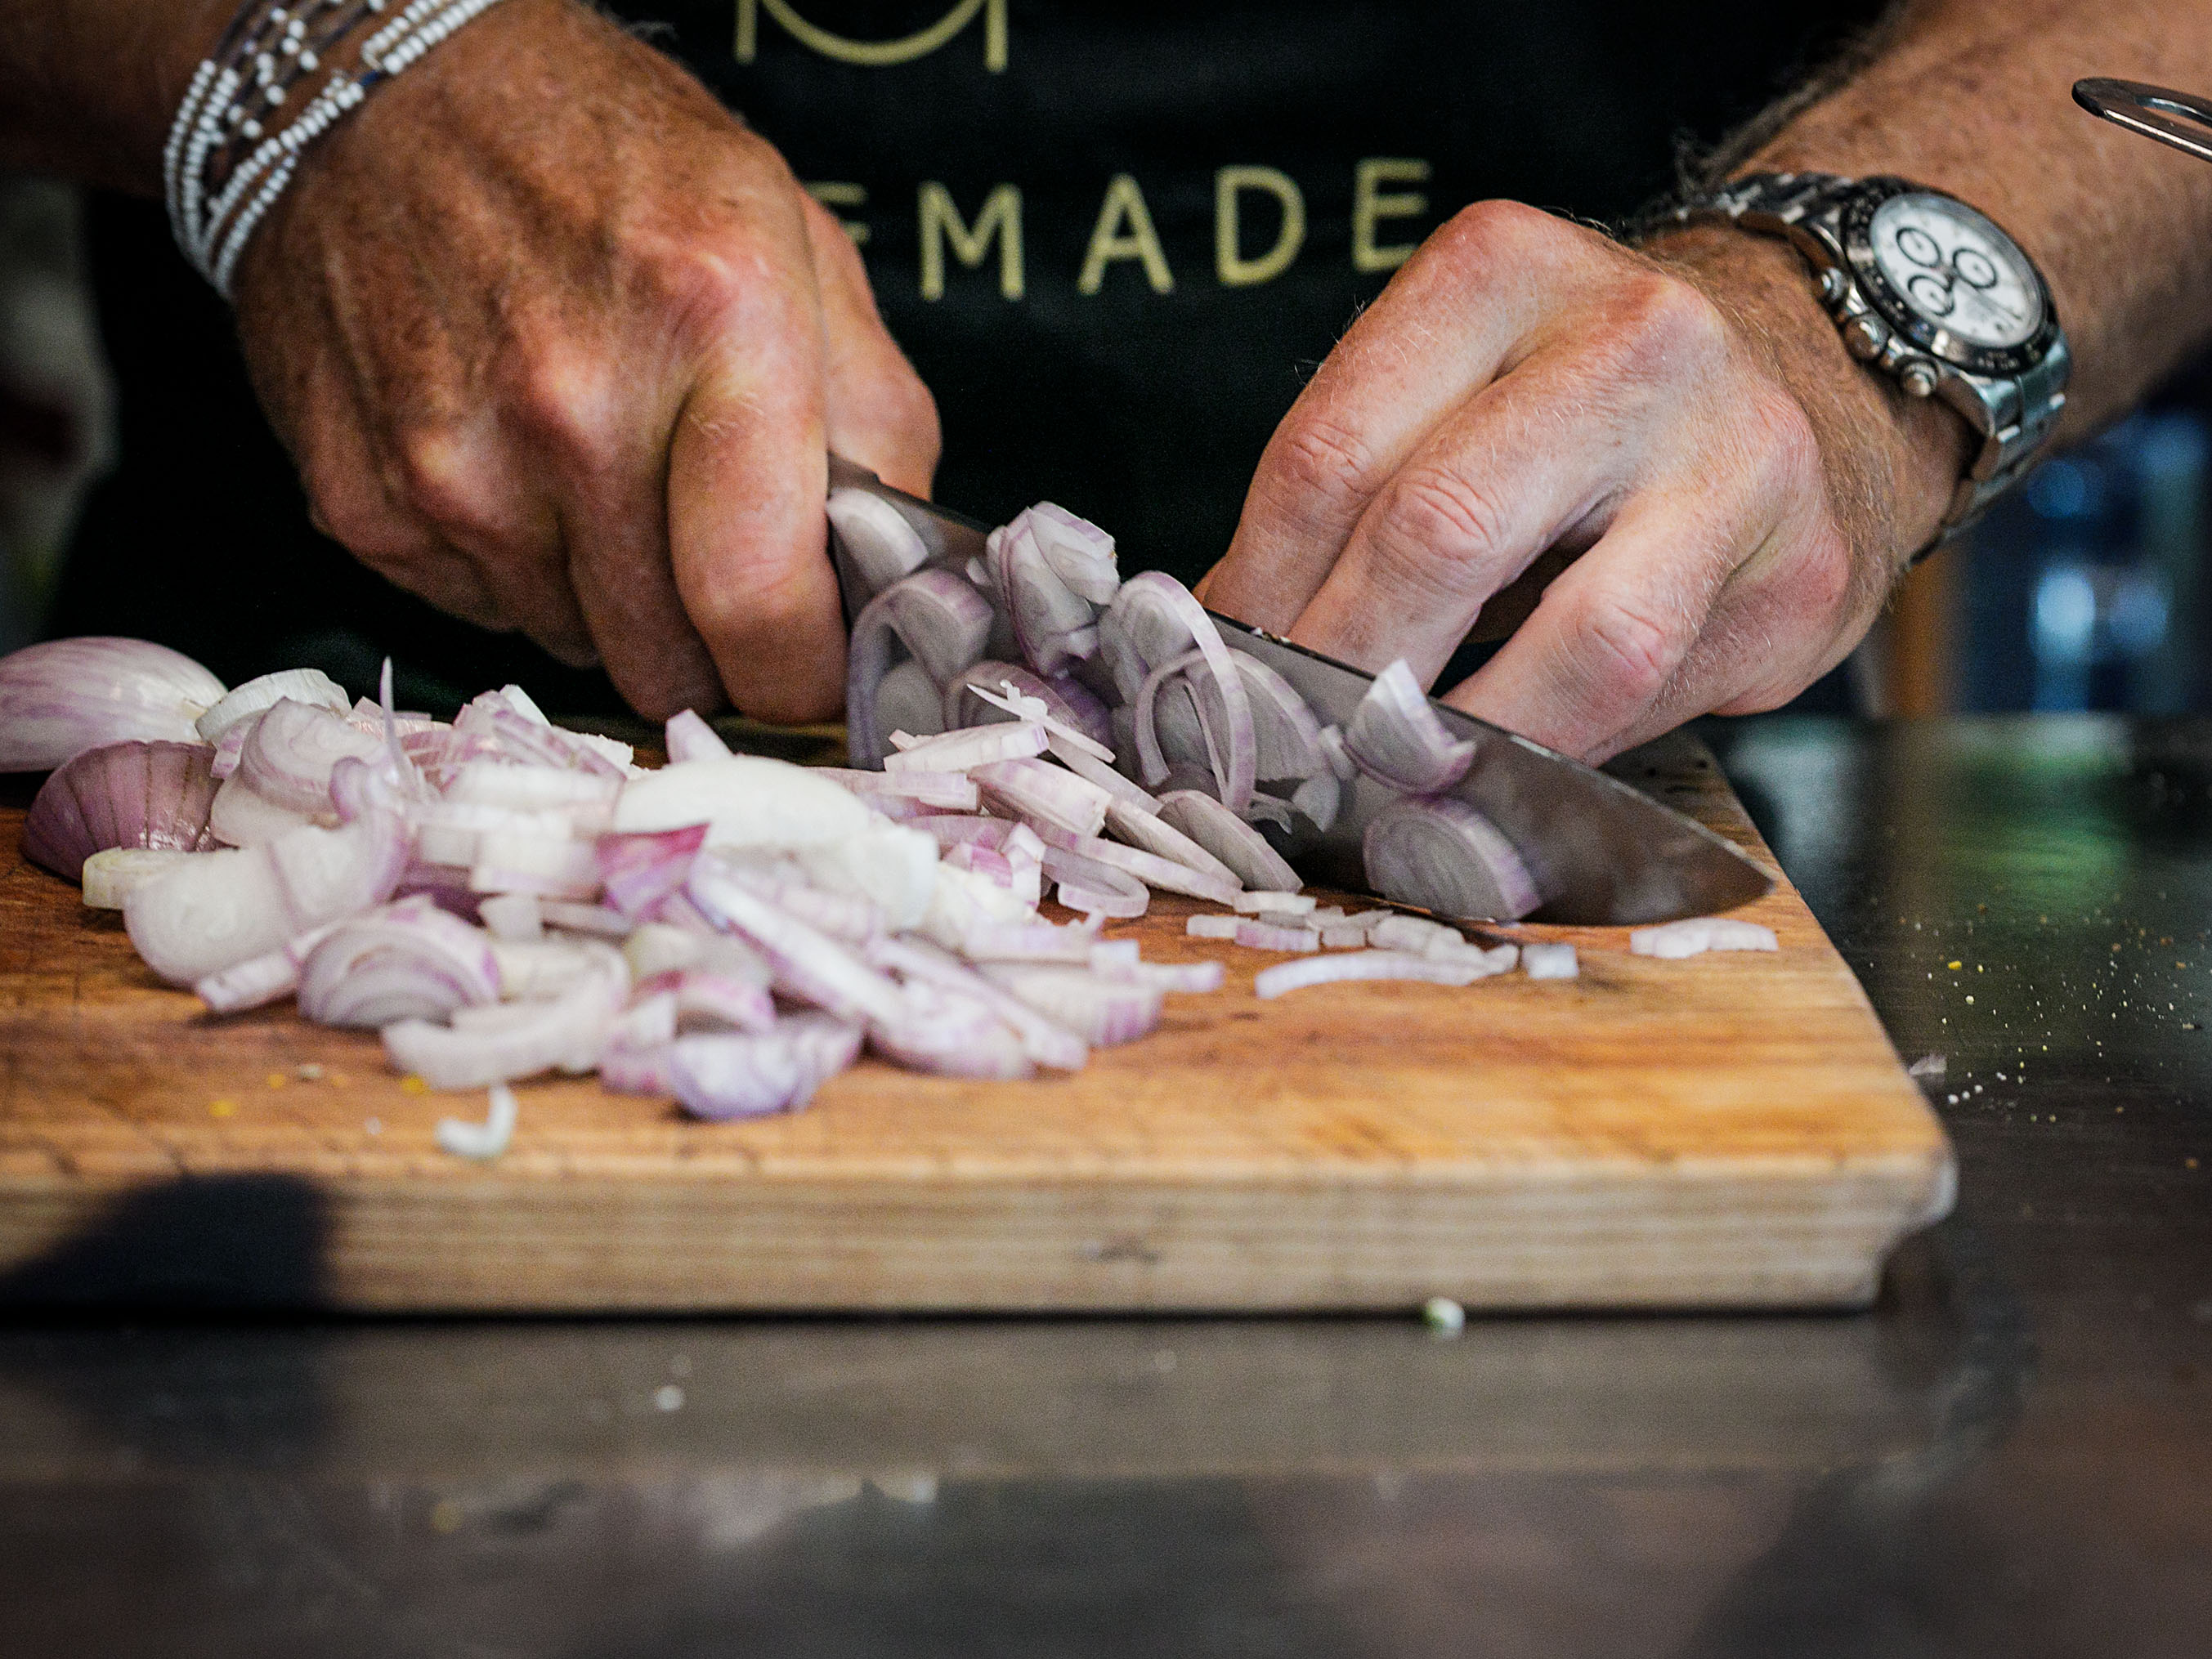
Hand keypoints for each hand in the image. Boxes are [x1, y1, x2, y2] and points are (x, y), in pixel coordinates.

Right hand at [231, 0, 937, 720]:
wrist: (378, 92)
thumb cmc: (607, 163)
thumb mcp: (800, 246)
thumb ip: (875, 427)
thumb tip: (892, 583)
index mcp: (715, 322)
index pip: (764, 604)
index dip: (804, 677)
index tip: (817, 677)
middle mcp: (571, 405)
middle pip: (670, 661)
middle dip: (713, 643)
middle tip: (716, 566)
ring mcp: (453, 463)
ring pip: (578, 644)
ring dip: (611, 599)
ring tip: (605, 476)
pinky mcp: (363, 502)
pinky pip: (483, 610)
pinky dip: (518, 567)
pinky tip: (516, 465)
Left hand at [1198, 201, 1969, 761]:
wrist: (1818, 364)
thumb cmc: (1584, 398)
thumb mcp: (1456, 383)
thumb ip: (1353, 489)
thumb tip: (1229, 645)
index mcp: (1502, 273)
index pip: (1333, 454)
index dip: (1259, 593)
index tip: (1216, 676)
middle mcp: (1635, 343)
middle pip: (1441, 535)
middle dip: (1344, 674)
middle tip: (1289, 752)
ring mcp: (1739, 458)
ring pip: (1584, 645)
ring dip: (1464, 740)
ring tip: (1390, 780)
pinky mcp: (1802, 574)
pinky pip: (1658, 700)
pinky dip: (1561, 752)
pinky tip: (1502, 767)